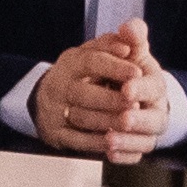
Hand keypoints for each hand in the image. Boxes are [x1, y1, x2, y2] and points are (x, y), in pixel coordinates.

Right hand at [29, 25, 151, 158]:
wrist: (48, 98)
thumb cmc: (82, 73)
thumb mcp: (93, 52)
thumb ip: (112, 45)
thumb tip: (127, 44)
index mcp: (70, 62)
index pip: (90, 61)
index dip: (114, 66)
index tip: (137, 72)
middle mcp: (59, 85)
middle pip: (83, 93)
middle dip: (112, 100)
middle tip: (135, 103)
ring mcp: (55, 110)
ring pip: (81, 118)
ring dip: (108, 122)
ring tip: (129, 123)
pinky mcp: (55, 133)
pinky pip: (76, 140)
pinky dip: (97, 142)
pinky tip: (115, 140)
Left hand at [114, 46, 186, 158]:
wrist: (132, 93)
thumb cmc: (131, 70)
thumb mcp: (133, 51)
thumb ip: (132, 38)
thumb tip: (129, 27)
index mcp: (156, 85)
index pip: (154, 87)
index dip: (141, 88)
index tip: (126, 88)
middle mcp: (157, 110)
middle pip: (154, 120)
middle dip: (137, 120)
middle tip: (122, 119)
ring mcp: (149, 132)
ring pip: (144, 142)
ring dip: (127, 142)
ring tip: (109, 140)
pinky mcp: (138, 147)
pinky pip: (134, 156)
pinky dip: (123, 156)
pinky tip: (109, 154)